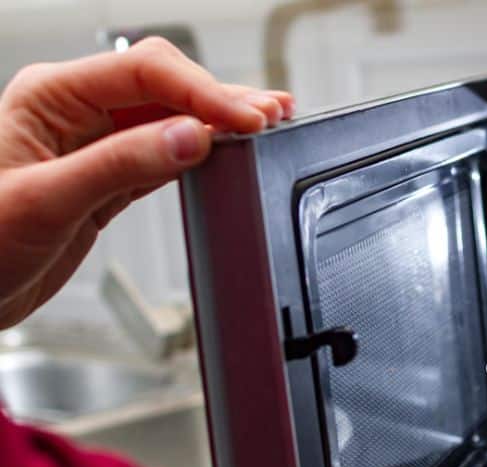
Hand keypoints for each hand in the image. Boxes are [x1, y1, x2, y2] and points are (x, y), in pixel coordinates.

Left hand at [0, 37, 293, 327]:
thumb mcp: (46, 203)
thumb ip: (119, 166)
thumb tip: (189, 137)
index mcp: (48, 98)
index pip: (142, 72)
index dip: (201, 92)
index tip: (245, 120)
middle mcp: (73, 113)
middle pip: (164, 84)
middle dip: (220, 96)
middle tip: (271, 116)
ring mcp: (94, 146)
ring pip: (170, 117)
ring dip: (218, 119)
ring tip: (268, 122)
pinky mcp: (108, 181)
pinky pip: (164, 153)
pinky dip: (202, 151)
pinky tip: (230, 150)